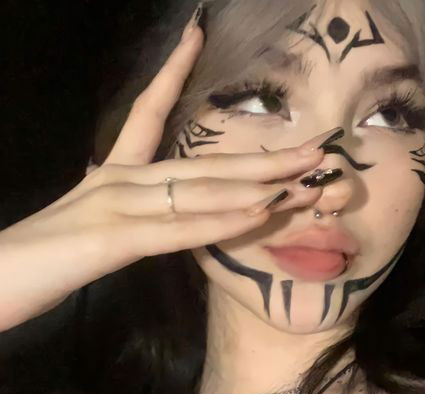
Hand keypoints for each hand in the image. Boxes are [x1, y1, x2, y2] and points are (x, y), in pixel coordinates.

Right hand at [0, 18, 327, 332]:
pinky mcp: (111, 239)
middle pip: (202, 162)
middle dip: (264, 158)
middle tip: (317, 150)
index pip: (146, 112)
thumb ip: (134, 216)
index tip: (196, 36)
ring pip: (199, 189)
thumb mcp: (96, 229)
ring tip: (307, 177)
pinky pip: (177, 228)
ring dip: (258, 185)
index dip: (172, 74)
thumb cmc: (39, 259)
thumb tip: (170, 214)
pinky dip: (220, 220)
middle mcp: (117, 178)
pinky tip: (259, 211)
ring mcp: (114, 204)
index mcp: (111, 173)